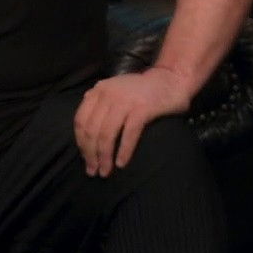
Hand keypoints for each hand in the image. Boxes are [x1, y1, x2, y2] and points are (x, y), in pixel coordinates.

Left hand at [73, 66, 192, 177]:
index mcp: (99, 90)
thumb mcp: (115, 91)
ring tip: (105, 172)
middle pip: (91, 130)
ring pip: (106, 134)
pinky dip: (123, 151)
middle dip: (90, 154)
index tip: (86, 159)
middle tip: (93, 171)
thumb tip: (83, 131)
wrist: (172, 80)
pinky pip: (128, 134)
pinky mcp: (143, 108)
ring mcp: (125, 100)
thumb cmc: (143, 91)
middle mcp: (108, 93)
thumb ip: (99, 104)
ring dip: (104, 157)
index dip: (81, 143)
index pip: (80, 120)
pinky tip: (121, 163)